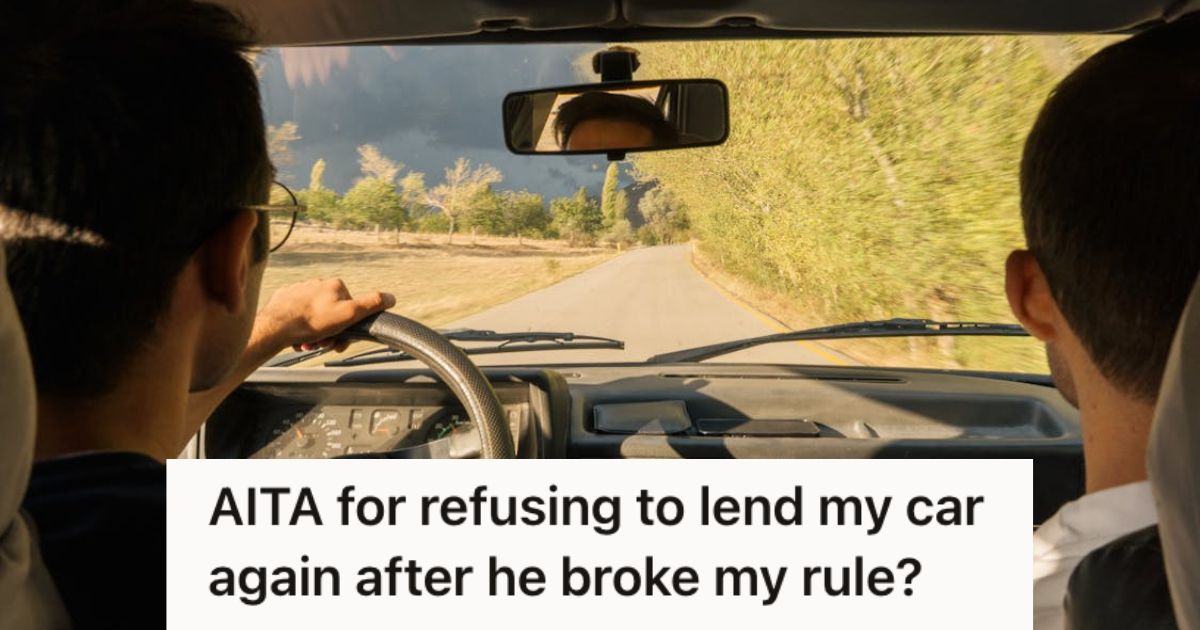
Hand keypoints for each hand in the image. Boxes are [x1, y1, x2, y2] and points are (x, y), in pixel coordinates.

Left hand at [253, 278, 395, 353]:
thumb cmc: (312, 322)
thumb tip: (391, 297)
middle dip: (329, 332)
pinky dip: (300, 327)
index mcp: (335, 286)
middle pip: (332, 314)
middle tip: (321, 344)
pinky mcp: (285, 298)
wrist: (276, 327)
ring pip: (315, 316)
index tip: (339, 339)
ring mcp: (300, 290)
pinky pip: (298, 314)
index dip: (347, 327)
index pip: (350, 308)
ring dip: (314, 333)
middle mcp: (318, 283)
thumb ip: (371, 305)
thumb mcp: (349, 314)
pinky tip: (296, 336)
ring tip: (307, 342)